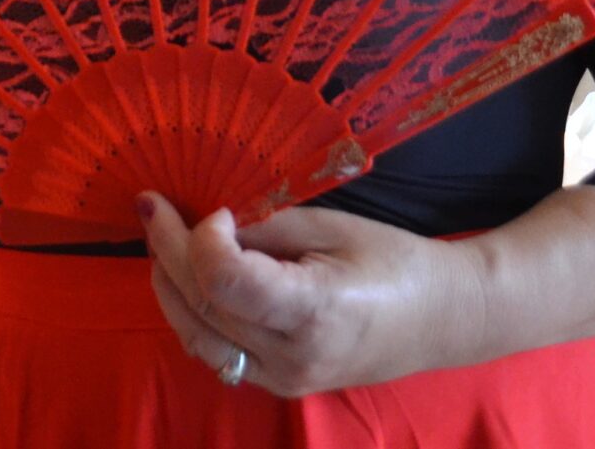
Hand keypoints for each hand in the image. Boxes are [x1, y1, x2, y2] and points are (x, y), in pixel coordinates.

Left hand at [136, 192, 490, 397]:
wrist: (441, 319)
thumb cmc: (394, 260)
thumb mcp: (332, 226)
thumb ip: (265, 226)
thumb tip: (207, 219)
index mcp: (315, 310)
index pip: (226, 282)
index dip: (202, 240)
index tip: (215, 209)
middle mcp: (292, 356)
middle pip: (201, 305)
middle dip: (167, 252)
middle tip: (153, 207)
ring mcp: (284, 380)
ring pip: (196, 336)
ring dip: (168, 285)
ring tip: (162, 238)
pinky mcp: (278, 387)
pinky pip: (214, 351)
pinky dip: (192, 311)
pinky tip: (189, 275)